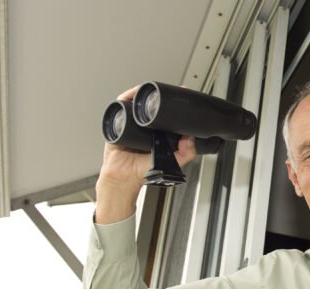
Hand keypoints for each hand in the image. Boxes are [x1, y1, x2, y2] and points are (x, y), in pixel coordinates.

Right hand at [95, 86, 197, 223]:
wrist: (123, 177)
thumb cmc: (144, 171)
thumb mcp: (171, 164)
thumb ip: (184, 155)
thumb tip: (190, 139)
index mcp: (161, 132)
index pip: (169, 112)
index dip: (175, 101)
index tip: (183, 92)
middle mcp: (147, 126)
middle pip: (153, 103)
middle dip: (158, 94)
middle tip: (165, 89)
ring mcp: (133, 123)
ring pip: (137, 103)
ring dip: (141, 94)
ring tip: (148, 91)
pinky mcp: (119, 124)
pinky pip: (120, 107)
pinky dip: (124, 99)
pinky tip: (130, 96)